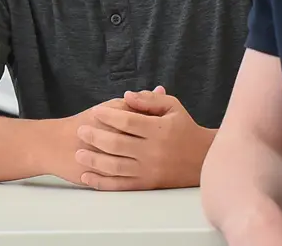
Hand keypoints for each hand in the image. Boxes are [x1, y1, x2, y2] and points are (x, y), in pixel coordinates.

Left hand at [71, 86, 214, 190]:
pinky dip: (102, 182)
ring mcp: (149, 170)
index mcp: (159, 131)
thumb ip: (149, 100)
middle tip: (81, 130)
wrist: (203, 159)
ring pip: (116, 167)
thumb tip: (127, 95)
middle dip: (96, 137)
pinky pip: (121, 185)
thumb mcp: (173, 107)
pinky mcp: (147, 184)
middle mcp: (153, 152)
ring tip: (79, 153)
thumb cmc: (184, 128)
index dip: (109, 116)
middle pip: (118, 145)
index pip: (128, 122)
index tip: (96, 111)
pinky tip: (87, 177)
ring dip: (94, 160)